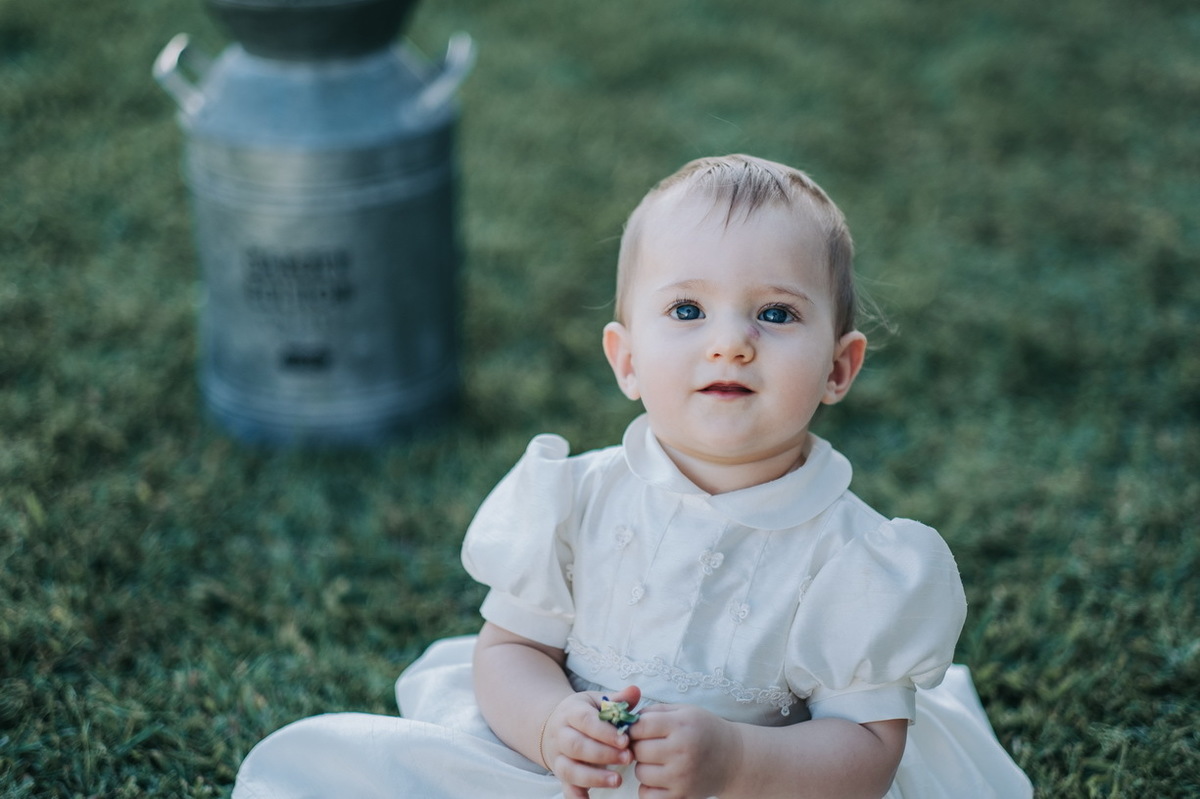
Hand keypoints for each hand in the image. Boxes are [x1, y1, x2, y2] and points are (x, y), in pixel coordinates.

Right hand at [544, 685, 641, 797]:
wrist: (555, 726)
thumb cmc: (585, 714)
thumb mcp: (598, 702)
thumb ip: (617, 700)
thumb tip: (636, 691)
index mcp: (572, 712)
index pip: (585, 721)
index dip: (605, 732)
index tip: (626, 740)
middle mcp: (561, 734)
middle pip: (577, 746)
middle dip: (603, 754)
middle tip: (628, 758)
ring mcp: (559, 756)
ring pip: (570, 769)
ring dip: (593, 777)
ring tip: (617, 781)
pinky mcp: (560, 774)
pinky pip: (565, 788)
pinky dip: (576, 797)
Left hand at [628, 702, 743, 798]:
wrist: (734, 759)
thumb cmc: (705, 730)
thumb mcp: (685, 711)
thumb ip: (655, 711)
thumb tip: (626, 720)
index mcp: (682, 725)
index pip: (641, 726)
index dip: (633, 727)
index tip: (637, 729)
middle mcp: (682, 751)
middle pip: (638, 750)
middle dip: (637, 746)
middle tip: (648, 744)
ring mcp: (682, 776)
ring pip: (641, 772)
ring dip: (643, 766)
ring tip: (657, 760)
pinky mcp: (682, 795)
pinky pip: (648, 795)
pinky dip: (648, 787)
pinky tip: (658, 777)